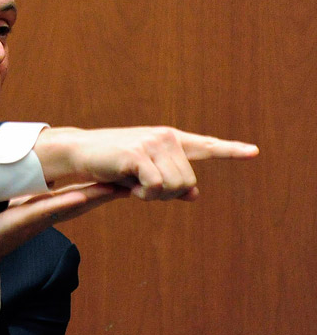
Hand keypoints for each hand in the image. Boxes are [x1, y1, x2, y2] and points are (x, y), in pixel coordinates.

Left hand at [0, 183, 128, 288]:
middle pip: (88, 199)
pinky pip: (46, 209)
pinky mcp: (23, 220)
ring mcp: (40, 218)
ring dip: (95, 196)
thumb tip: (55, 180)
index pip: (86, 193)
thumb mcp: (27, 206)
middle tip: (138, 177)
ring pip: (73, 205)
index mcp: (53, 208)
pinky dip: (64, 202)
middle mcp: (51, 214)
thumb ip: (43, 195)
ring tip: (118, 186)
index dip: (109, 184)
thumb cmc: (0, 226)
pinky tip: (81, 196)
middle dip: (112, 188)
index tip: (130, 172)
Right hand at [33, 126, 258, 200]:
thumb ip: (170, 181)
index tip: (253, 152)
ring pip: (175, 186)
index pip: (205, 145)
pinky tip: (128, 185)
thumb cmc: (111, 163)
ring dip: (154, 196)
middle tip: (143, 189)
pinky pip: (156, 187)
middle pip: (188, 181)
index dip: (230, 150)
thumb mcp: (143, 173)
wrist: (80, 151)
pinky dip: (143, 195)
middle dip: (168, 194)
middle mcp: (165, 138)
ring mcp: (152, 144)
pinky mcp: (137, 154)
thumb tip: (194, 194)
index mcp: (169, 139)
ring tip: (133, 184)